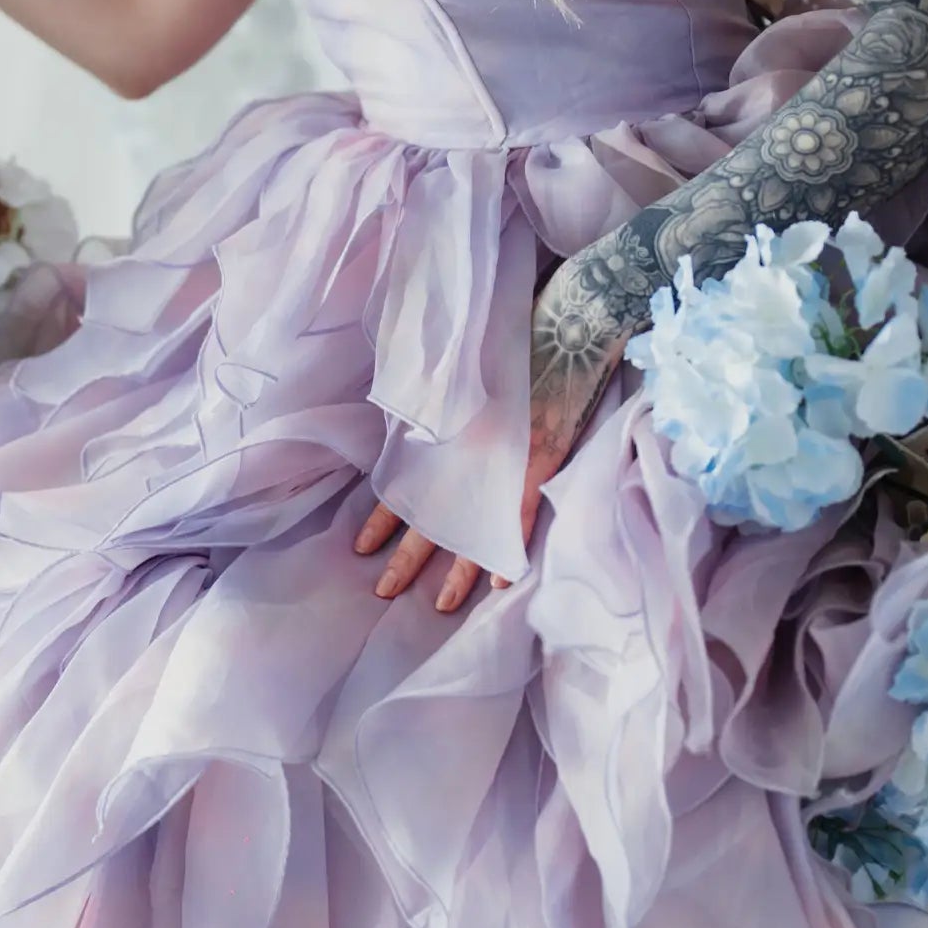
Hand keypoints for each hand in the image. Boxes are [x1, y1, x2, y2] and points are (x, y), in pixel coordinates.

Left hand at [352, 267, 622, 611]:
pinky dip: (510, 549)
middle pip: (429, 519)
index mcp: (442, 430)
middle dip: (406, 561)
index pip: (402, 487)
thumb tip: (411, 440)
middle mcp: (465, 451)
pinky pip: (521, 517)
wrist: (566, 322)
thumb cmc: (509, 339)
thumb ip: (434, 412)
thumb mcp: (456, 374)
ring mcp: (504, 461)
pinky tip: (501, 584)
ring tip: (440, 604)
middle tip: (383, 591)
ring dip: (456, 571)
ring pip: (473, 530)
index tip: (361, 547)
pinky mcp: (541, 461)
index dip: (382, 519)